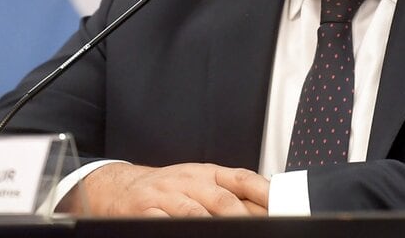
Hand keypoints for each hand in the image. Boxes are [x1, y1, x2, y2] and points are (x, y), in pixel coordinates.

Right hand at [79, 162, 269, 217]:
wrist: (122, 187)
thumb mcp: (199, 182)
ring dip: (214, 227)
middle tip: (261, 230)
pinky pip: (164, 223)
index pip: (242, 179)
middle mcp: (189, 181)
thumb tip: (266, 209)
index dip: (264, 192)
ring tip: (232, 236)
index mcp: (208, 173)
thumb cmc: (168, 187)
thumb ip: (229, 192)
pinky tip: (189, 236)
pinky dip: (177, 230)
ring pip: (195, 213)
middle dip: (244, 218)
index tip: (282, 206)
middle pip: (223, 199)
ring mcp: (167, 196)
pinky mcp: (146, 212)